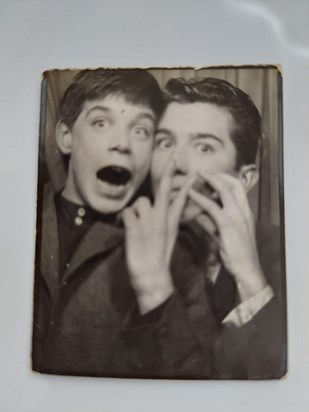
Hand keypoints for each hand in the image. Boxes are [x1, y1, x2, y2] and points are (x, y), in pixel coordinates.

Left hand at [123, 161, 193, 313]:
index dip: (186, 186)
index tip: (193, 174)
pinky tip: (124, 227)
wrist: (153, 277)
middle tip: (173, 160)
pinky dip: (122, 218)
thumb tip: (161, 212)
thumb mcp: (167, 240)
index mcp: (171, 223)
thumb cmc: (157, 259)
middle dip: (169, 174)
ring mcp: (149, 222)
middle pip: (165, 191)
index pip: (181, 200)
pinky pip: (126, 212)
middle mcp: (161, 219)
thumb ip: (167, 223)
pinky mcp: (135, 228)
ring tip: (133, 225)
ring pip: (140, 202)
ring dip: (134, 211)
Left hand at [188, 172, 267, 301]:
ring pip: (224, 190)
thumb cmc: (236, 255)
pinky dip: (200, 198)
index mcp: (245, 213)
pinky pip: (212, 207)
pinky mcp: (228, 224)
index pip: (238, 188)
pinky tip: (190, 194)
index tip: (211, 176)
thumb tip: (197, 215)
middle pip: (233, 183)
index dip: (224, 179)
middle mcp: (244, 211)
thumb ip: (210, 223)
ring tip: (195, 176)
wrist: (246, 269)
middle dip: (217, 175)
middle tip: (202, 172)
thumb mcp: (222, 236)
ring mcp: (237, 216)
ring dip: (209, 180)